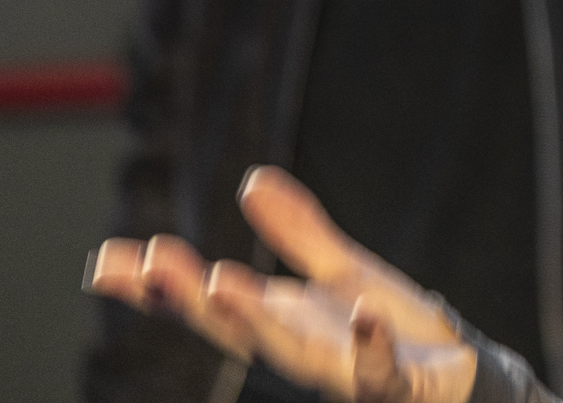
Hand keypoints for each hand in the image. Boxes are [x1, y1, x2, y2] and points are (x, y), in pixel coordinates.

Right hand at [84, 166, 477, 402]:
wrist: (454, 371)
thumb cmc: (387, 327)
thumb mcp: (337, 271)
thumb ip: (297, 230)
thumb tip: (252, 181)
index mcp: (279, 322)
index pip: (208, 304)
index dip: (159, 287)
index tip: (107, 261)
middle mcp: (299, 350)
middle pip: (236, 326)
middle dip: (192, 296)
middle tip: (154, 263)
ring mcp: (343, 370)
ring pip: (290, 352)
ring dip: (254, 320)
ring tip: (220, 282)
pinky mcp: (395, 385)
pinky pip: (378, 372)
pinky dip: (369, 346)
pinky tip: (363, 315)